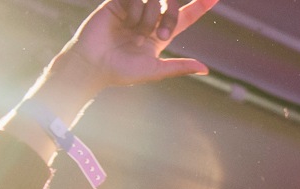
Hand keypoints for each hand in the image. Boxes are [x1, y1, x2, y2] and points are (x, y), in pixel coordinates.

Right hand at [60, 0, 217, 92]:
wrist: (93, 64)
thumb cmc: (122, 72)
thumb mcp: (155, 70)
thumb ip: (180, 67)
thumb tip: (206, 69)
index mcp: (160, 35)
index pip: (185, 16)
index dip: (200, 6)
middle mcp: (148, 19)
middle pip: (172, 5)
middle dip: (171, 16)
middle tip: (162, 35)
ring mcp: (133, 9)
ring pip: (154, 0)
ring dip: (148, 19)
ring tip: (134, 34)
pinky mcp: (118, 2)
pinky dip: (134, 10)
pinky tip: (124, 23)